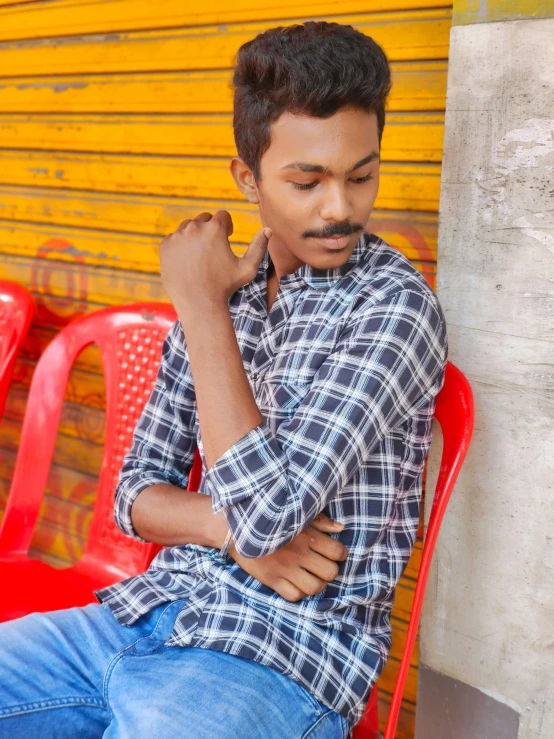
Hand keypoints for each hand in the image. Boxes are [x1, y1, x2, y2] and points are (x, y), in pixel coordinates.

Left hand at [159, 210, 271, 309]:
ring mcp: (177, 236)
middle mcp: (194, 228)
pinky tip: (187, 261)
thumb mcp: (248, 268)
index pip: (222, 216)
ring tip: (200, 254)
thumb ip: (259, 247)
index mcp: (215, 229)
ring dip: (194, 235)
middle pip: (203, 218)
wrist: (199, 304)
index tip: (227, 236)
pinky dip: (180, 246)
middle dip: (210, 229)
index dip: (227, 226)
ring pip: (187, 227)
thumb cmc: (226, 287)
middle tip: (213, 247)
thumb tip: (268, 230)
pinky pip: (173, 239)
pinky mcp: (165, 246)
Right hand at [228, 514, 347, 601]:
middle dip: (330, 570)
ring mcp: (285, 570)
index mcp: (306, 536)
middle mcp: (298, 554)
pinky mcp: (272, 581)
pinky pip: (295, 596)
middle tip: (323, 565)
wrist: (235, 529)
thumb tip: (340, 528)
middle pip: (330, 572)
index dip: (341, 554)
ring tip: (312, 576)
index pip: (337, 552)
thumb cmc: (269, 520)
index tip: (336, 553)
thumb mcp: (296, 515)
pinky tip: (297, 583)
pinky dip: (299, 592)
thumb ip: (320, 522)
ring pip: (315, 588)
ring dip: (317, 583)